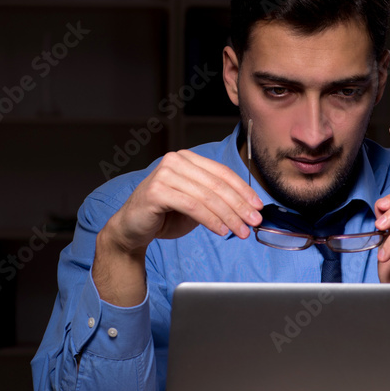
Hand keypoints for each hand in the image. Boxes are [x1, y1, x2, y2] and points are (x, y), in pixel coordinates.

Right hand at [104, 149, 262, 254]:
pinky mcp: (156, 191)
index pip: (222, 173)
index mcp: (187, 159)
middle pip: (217, 184)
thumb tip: (248, 209)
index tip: (258, 206)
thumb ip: (216, 200)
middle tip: (254, 221)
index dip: (243, 190)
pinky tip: (221, 230)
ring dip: (228, 216)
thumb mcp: (196, 204)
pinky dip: (210, 219)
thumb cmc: (164, 215)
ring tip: (241, 231)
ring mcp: (164, 174)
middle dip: (239, 205)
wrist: (131, 228)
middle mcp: (175, 161)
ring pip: (207, 196)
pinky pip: (192, 206)